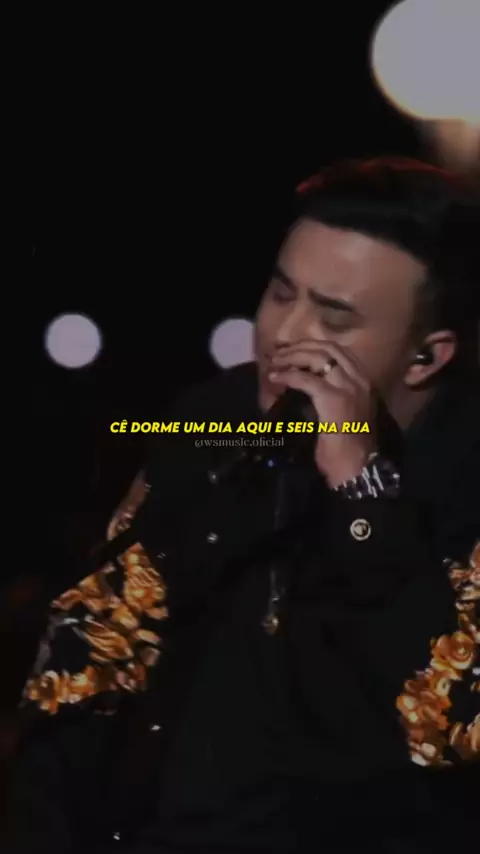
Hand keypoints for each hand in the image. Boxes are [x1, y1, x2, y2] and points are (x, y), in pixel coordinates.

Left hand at [269, 340, 376, 485]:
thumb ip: (332, 393)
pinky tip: (275, 378)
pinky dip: (288, 376)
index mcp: (363, 381)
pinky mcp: (334, 399)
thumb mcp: (344, 412)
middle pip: (327, 348)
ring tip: (275, 362)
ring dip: (292, 357)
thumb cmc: (347, 446)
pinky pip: (306, 379)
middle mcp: (359, 379)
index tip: (293, 349)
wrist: (356, 466)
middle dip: (300, 347)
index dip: (312, 345)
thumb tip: (304, 381)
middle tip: (280, 353)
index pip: (338, 351)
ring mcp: (348, 388)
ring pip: (317, 358)